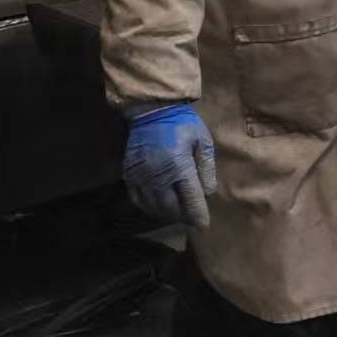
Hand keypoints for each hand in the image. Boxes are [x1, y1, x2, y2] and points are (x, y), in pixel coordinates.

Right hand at [122, 104, 215, 226]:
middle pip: (170, 208)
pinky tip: (158, 207)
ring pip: (153, 206)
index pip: (190, 199)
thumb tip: (207, 193)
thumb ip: (207, 168)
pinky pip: (137, 199)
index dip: (197, 214)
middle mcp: (157, 175)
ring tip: (178, 214)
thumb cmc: (183, 124)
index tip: (203, 225)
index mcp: (179, 165)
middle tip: (192, 218)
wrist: (151, 111)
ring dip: (166, 214)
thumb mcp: (203, 141)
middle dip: (183, 216)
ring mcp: (140, 176)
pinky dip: (148, 207)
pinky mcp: (128, 175)